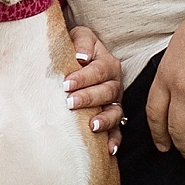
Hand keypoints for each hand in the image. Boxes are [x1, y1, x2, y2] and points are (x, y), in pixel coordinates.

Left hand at [65, 27, 124, 150]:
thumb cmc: (76, 48)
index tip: (66, 84)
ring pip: (115, 112)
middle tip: (70, 102)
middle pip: (106, 92)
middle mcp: (114, 83)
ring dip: (105, 120)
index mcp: (107, 63)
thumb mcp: (80, 35)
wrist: (79, 58)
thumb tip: (81, 57)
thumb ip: (82, 41)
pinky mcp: (113, 117)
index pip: (97, 71)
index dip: (83, 77)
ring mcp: (115, 102)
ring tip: (92, 126)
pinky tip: (108, 149)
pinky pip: (118, 130)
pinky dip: (115, 140)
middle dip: (88, 98)